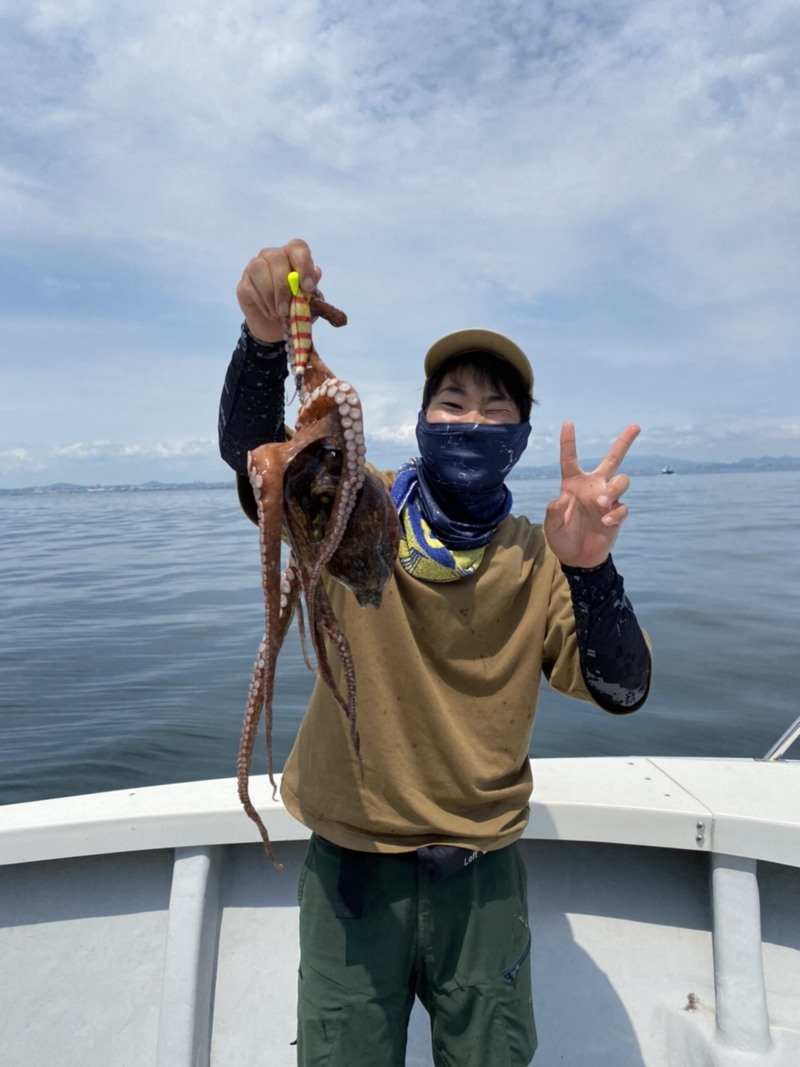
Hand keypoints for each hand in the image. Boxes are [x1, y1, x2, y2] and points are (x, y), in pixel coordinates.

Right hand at [236, 238, 321, 341]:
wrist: (275, 327)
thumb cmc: (294, 308)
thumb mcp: (309, 302)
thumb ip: (312, 289)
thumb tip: (316, 272)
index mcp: (292, 256)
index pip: (298, 248)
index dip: (303, 264)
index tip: (308, 286)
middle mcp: (273, 256)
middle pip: (277, 259)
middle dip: (284, 286)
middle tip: (288, 309)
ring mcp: (255, 267)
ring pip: (260, 270)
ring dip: (271, 295)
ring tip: (279, 313)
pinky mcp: (244, 283)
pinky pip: (251, 288)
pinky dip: (263, 304)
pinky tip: (270, 313)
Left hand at [544, 421, 639, 568]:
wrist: (579, 557)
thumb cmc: (562, 538)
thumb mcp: (552, 527)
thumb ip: (553, 513)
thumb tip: (559, 500)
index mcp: (573, 484)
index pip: (570, 459)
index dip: (568, 442)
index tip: (568, 422)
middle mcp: (592, 486)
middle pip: (612, 460)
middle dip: (624, 442)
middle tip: (636, 426)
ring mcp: (606, 499)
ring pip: (621, 481)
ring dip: (613, 489)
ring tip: (601, 503)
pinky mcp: (617, 513)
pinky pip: (622, 507)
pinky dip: (615, 513)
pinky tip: (605, 521)